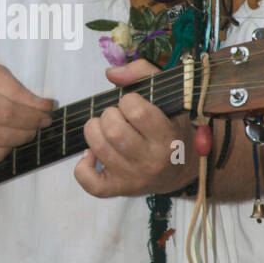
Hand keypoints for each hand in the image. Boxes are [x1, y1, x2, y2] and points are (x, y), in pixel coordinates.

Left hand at [74, 58, 196, 198]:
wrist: (180, 170)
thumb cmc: (171, 129)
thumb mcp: (168, 98)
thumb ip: (142, 74)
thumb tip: (111, 73)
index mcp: (167, 138)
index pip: (137, 111)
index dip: (128, 100)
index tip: (133, 104)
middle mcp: (151, 162)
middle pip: (114, 131)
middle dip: (109, 115)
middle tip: (117, 116)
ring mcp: (132, 178)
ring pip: (98, 148)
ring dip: (94, 131)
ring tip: (105, 129)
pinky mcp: (117, 189)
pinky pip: (90, 182)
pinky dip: (83, 166)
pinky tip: (92, 154)